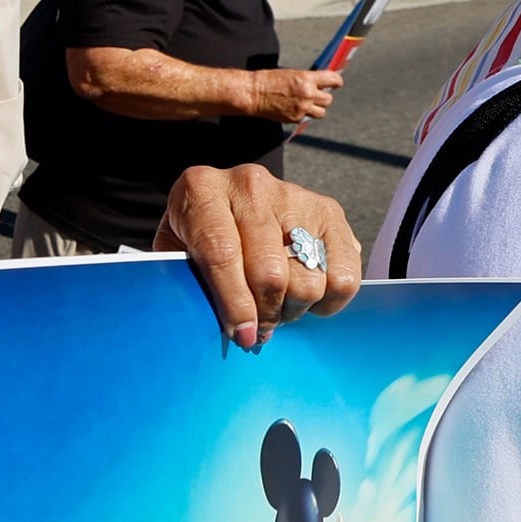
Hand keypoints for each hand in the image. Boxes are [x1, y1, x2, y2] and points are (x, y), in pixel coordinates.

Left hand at [155, 163, 362, 349]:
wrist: (227, 198)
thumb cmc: (197, 233)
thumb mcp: (176, 252)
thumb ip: (188, 282)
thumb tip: (225, 328)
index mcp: (202, 190)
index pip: (222, 254)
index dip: (234, 304)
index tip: (242, 335)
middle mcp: (249, 185)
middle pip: (270, 272)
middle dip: (265, 314)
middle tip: (258, 328)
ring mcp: (293, 195)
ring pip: (308, 278)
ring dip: (293, 308)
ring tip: (277, 307)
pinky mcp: (328, 210)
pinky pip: (343, 274)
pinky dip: (329, 300)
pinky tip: (308, 299)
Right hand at [253, 67, 343, 124]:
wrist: (254, 93)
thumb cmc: (270, 80)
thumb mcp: (292, 74)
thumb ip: (307, 79)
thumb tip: (320, 84)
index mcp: (306, 79)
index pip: (332, 80)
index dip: (337, 82)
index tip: (337, 83)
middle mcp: (307, 94)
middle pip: (328, 99)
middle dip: (324, 97)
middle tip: (318, 94)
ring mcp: (302, 108)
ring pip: (321, 112)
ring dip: (317, 108)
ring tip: (307, 104)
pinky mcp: (295, 118)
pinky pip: (306, 117)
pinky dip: (303, 114)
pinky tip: (292, 108)